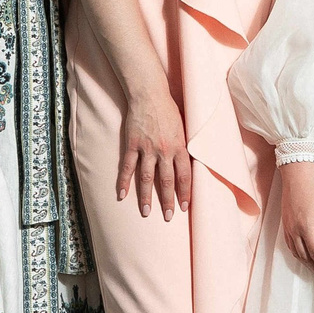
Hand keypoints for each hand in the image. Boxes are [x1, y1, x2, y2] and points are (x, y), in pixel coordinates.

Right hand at [119, 91, 193, 218]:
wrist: (150, 95)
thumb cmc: (169, 110)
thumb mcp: (185, 128)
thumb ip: (185, 147)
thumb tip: (191, 163)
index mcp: (180, 147)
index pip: (185, 176)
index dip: (185, 193)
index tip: (185, 207)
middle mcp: (164, 151)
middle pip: (166, 181)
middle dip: (168, 201)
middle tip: (168, 217)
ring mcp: (147, 149)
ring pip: (147, 178)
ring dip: (146, 198)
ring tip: (146, 213)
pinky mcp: (132, 145)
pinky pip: (128, 167)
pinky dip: (124, 182)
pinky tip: (122, 195)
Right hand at [276, 160, 313, 277]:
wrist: (295, 172)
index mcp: (305, 227)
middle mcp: (294, 231)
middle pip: (306, 258)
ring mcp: (287, 228)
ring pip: (297, 254)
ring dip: (308, 265)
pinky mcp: (285, 224)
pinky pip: (291, 246)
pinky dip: (299, 255)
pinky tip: (305, 257)